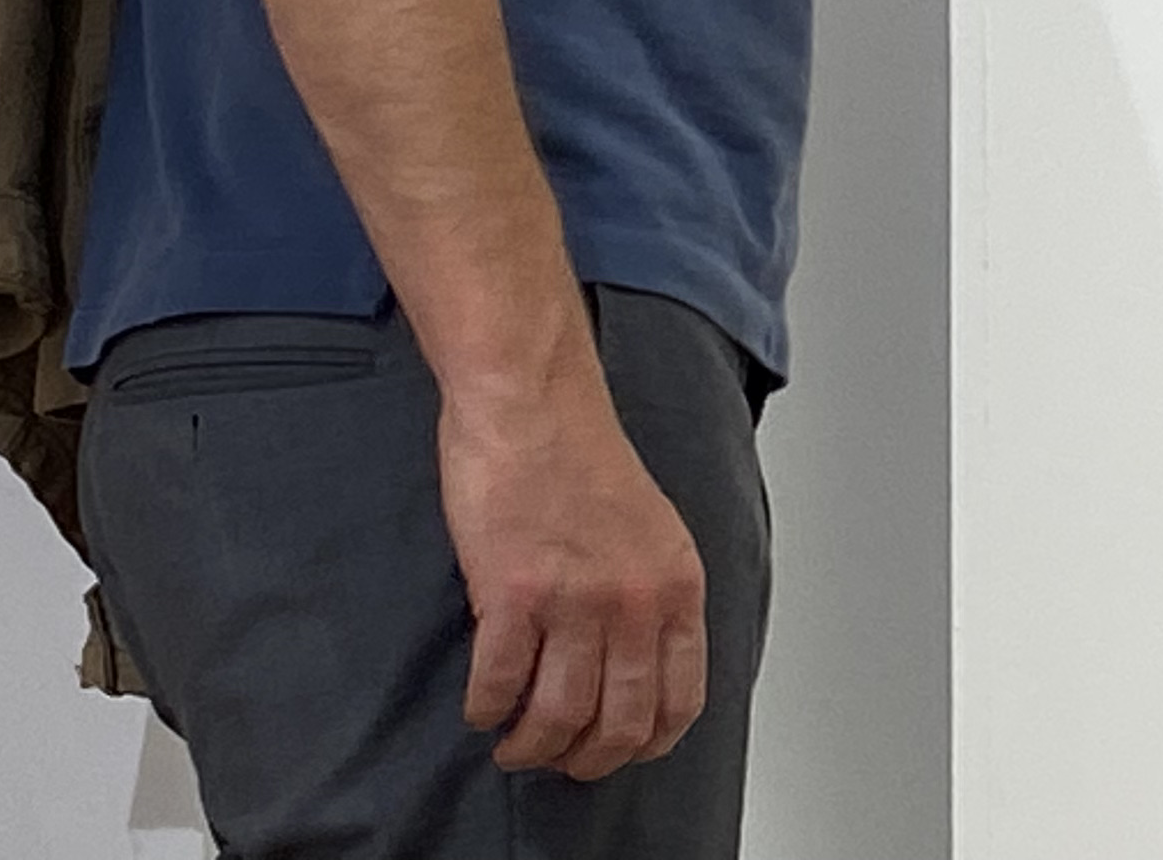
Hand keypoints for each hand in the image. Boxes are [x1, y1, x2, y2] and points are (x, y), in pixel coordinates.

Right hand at [444, 362, 710, 780]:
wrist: (534, 403)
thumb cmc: (581, 457)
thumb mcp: (653, 529)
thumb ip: (652, 596)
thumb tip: (635, 667)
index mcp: (676, 584)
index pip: (681, 700)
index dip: (646, 743)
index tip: (616, 749)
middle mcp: (634, 599)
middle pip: (620, 724)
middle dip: (585, 759)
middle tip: (556, 757)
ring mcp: (575, 598)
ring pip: (559, 718)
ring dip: (531, 746)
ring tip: (513, 742)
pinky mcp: (512, 592)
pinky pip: (498, 685)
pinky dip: (486, 709)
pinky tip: (481, 704)